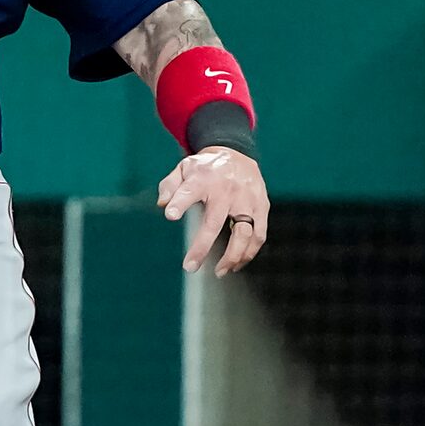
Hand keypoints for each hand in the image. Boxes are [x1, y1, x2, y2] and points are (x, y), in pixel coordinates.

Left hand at [157, 147, 268, 275]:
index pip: (189, 191)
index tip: (170, 216)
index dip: (179, 203)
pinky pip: (259, 234)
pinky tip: (237, 264)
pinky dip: (249, 252)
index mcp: (203, 178)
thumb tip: (162, 204)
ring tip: (219, 272)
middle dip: (202, 247)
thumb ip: (170, 185)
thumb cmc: (206, 167)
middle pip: (214, 222)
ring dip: (232, 256)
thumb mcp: (184, 167)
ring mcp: (247, 199)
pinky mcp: (262, 206)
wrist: (237, 153)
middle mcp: (226, 190)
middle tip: (190, 267)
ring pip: (243, 234)